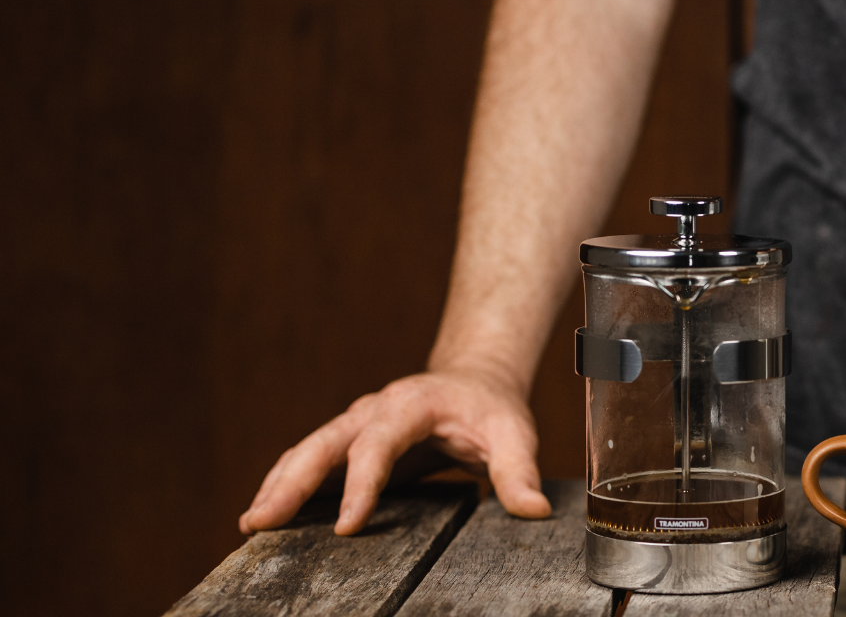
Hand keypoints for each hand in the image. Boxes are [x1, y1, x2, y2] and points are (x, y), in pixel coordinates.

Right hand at [238, 368, 551, 535]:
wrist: (474, 380)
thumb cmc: (491, 408)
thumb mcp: (514, 434)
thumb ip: (519, 472)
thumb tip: (534, 510)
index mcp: (410, 405)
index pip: (378, 445)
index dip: (361, 485)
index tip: (348, 526)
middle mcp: (372, 411)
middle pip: (322, 444)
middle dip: (290, 483)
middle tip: (261, 522)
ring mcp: (354, 425)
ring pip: (305, 452)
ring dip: (276, 486)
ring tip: (250, 524)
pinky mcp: (347, 442)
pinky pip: (309, 462)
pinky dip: (284, 486)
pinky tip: (265, 516)